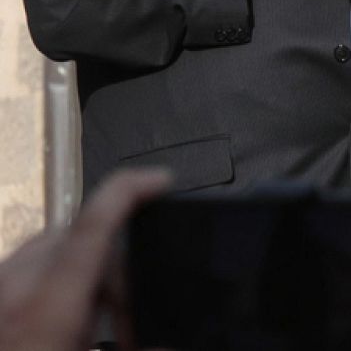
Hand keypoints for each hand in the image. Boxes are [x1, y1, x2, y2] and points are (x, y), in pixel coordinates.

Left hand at [0, 168, 170, 350]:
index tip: (160, 182)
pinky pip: (16, 279)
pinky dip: (47, 290)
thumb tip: (171, 342)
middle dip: (110, 258)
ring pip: (41, 256)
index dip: (130, 190)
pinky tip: (59, 331)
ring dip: (77, 276)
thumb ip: (140, 348)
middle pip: (72, 237)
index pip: (93, 223)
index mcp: (48, 310)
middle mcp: (12, 293)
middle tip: (129, 313)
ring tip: (93, 328)